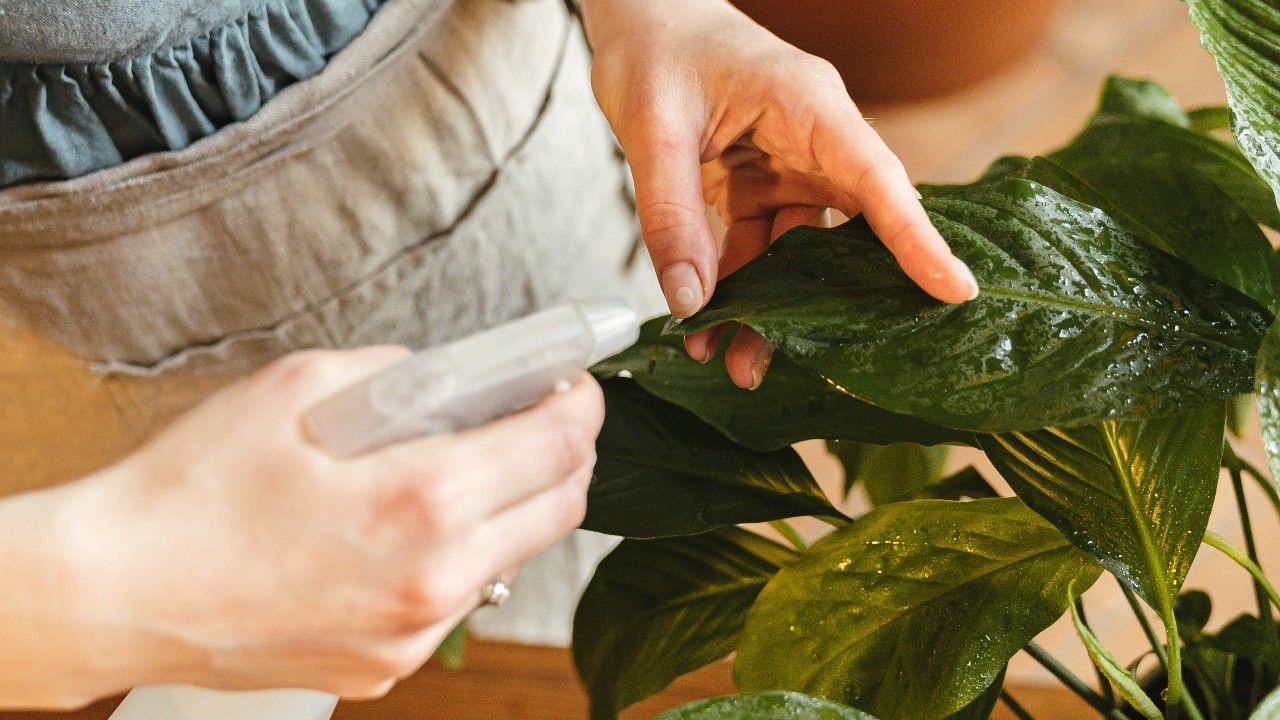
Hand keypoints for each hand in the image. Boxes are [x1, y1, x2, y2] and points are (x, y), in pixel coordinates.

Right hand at [0, 348, 601, 706]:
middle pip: (562, 508)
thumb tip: (453, 379)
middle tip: (536, 419)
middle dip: (565, 454)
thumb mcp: (296, 388)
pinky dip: (457, 559)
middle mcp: (434, 578)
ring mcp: (415, 634)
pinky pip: (458, 603)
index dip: (582, 402)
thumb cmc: (191, 492)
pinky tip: (404, 534)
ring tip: (458, 473)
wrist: (117, 593)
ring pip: (514, 559)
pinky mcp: (390, 667)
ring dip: (512, 509)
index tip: (576, 384)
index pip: (558, 446)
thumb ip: (398, 374)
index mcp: (420, 499)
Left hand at [582, 0, 979, 388]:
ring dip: (767, 309)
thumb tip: (691, 301)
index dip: (916, 239)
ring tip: (728, 361)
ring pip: (796, 254)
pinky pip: (758, 246)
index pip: (877, 180)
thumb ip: (671, 214)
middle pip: (846, 233)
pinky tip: (707, 322)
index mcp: (810, 106)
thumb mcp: (652, 128)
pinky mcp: (758, 184)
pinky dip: (734, 285)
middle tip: (803, 363)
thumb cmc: (656, 47)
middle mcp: (812, 141)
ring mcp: (787, 165)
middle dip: (830, 305)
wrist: (640, 19)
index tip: (955, 291)